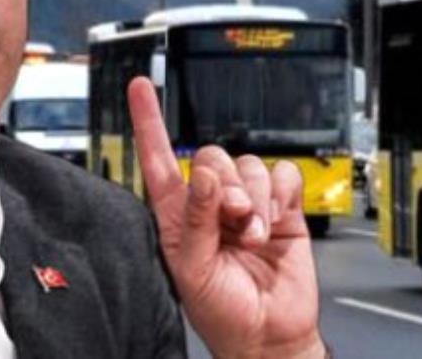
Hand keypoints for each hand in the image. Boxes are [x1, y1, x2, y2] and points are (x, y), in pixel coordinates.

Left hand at [128, 77, 323, 358]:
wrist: (269, 334)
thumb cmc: (222, 312)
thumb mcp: (194, 270)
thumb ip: (196, 220)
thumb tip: (204, 176)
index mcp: (178, 217)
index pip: (157, 160)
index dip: (148, 122)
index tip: (139, 88)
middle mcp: (211, 205)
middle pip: (212, 157)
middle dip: (225, 184)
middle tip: (234, 218)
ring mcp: (248, 205)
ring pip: (248, 165)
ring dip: (255, 198)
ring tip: (254, 235)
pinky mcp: (281, 208)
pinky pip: (282, 174)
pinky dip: (280, 194)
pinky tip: (275, 221)